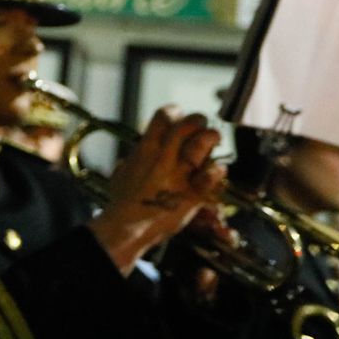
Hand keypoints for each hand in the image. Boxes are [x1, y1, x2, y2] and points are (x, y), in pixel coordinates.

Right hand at [88, 106, 224, 274]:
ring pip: (201, 144)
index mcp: (145, 149)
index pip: (163, 117)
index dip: (174, 112)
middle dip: (198, 121)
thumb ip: (132, 160)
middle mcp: (163, 158)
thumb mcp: (121, 172)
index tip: (179, 116)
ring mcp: (179, 175)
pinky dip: (216, 171)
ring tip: (213, 140)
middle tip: (202, 126)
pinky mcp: (191, 194)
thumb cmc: (121, 201)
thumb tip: (133, 156)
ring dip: (210, 138)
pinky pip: (210, 177)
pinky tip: (217, 169)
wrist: (128, 227)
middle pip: (187, 125)